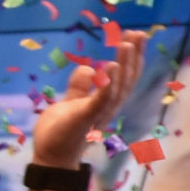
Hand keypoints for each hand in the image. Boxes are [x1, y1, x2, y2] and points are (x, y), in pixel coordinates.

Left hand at [31, 30, 146, 168]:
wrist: (51, 157)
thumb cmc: (61, 133)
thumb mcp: (71, 102)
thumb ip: (80, 87)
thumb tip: (88, 68)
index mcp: (106, 102)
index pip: (124, 76)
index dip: (131, 57)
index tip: (135, 35)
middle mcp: (108, 108)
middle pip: (127, 80)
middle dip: (133, 57)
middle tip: (138, 33)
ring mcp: (98, 114)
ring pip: (117, 88)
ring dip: (123, 66)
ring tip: (126, 45)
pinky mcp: (85, 119)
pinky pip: (100, 101)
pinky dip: (107, 85)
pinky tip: (111, 67)